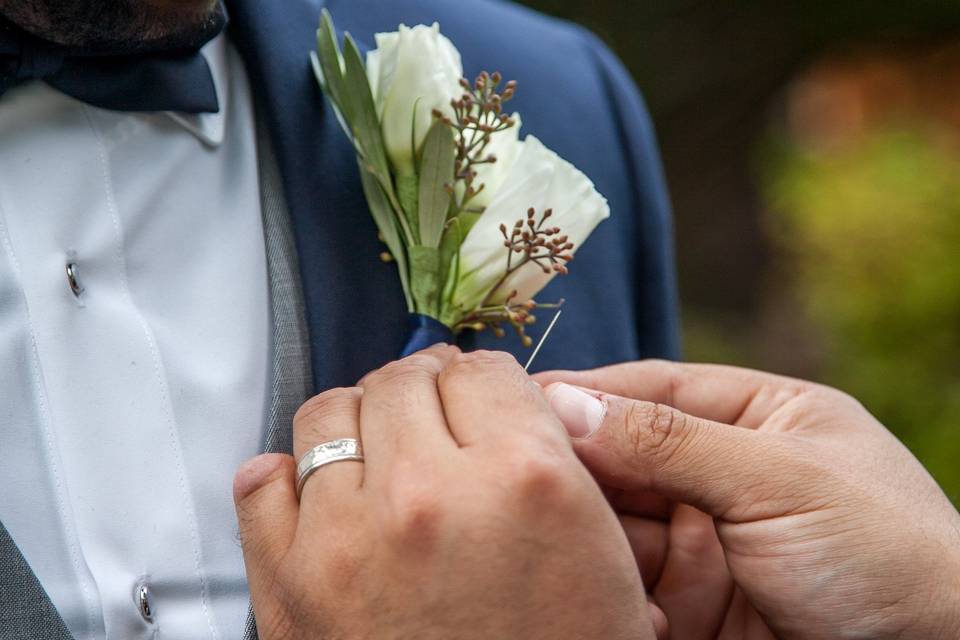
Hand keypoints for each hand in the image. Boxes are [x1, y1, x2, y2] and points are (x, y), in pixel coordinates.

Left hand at [233, 347, 659, 639]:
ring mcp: (348, 538)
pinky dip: (289, 481)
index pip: (483, 370)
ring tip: (382, 456)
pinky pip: (263, 483)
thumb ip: (552, 457)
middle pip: (404, 379)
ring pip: (330, 413)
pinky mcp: (289, 585)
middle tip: (434, 424)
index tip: (479, 403)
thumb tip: (494, 397)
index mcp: (526, 479)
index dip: (485, 386)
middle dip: (424, 394)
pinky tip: (326, 500)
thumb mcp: (602, 554)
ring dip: (359, 424)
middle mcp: (430, 495)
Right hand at [537, 361, 959, 639]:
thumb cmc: (888, 557)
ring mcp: (708, 541)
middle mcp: (726, 473)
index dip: (585, 393)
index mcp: (760, 418)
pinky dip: (601, 581)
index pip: (652, 389)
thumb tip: (565, 403)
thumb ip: (670, 441)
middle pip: (624, 455)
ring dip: (581, 526)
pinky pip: (626, 581)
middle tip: (513, 469)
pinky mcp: (693, 603)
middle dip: (574, 464)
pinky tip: (584, 581)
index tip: (516, 399)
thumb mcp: (778, 480)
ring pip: (615, 520)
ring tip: (541, 529)